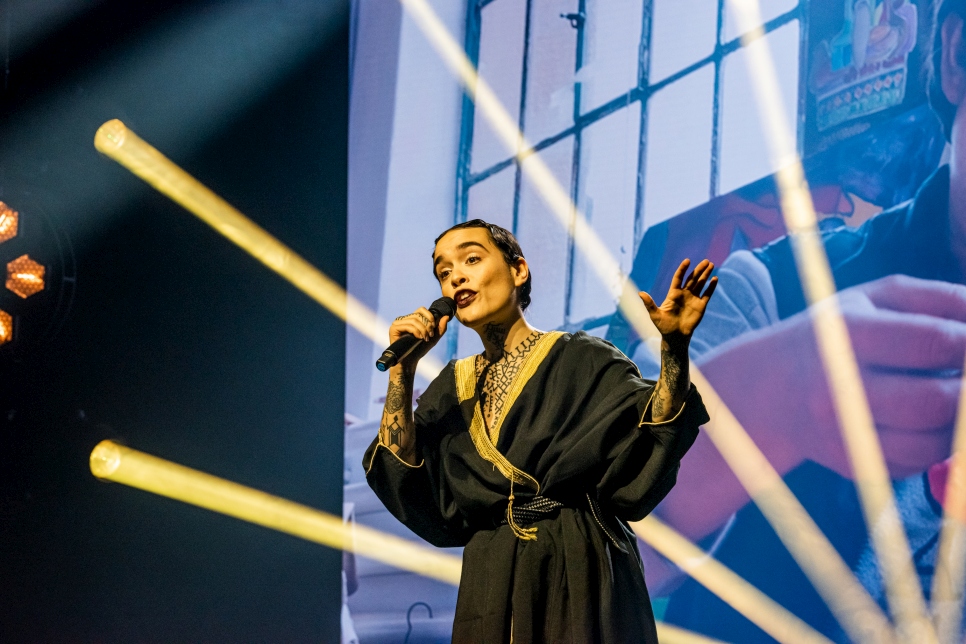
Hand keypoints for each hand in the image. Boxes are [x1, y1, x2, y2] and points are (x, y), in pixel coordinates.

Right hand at [388, 307, 450, 371]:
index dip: (429, 316)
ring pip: (414, 320)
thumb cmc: (419, 350)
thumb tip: (446, 316)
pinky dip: (416, 331)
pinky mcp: (393, 329)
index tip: (433, 327)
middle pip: (418, 314)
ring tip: (425, 338)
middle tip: (430, 335)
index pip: (421, 309)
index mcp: (411, 319)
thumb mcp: (433, 338)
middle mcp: (403, 319)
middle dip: (427, 325)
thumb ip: (440, 328)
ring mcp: (397, 323)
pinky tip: (419, 338)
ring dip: (423, 329)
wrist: (410, 361)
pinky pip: (408, 326)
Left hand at [639, 258, 717, 344]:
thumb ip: (649, 303)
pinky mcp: (700, 306)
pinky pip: (707, 294)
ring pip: (700, 284)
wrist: (675, 337)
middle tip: (705, 261)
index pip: (678, 278)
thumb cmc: (663, 326)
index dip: (683, 269)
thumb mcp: (655, 314)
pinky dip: (711, 287)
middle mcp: (684, 294)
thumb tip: (640, 293)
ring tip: (711, 265)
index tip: (687, 261)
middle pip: (692, 278)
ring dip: (705, 275)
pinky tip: (715, 279)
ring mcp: (693, 299)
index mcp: (673, 294)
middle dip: (699, 270)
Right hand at [699, 274, 965, 478]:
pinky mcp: (853, 466)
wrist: (776, 388)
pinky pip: (917, 464)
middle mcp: (839, 388)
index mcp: (848, 334)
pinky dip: (935, 447)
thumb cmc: (839, 333)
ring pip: (931, 443)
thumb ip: (942, 299)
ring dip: (957, 425)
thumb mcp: (877, 298)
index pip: (934, 341)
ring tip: (952, 399)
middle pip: (934, 402)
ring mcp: (842, 433)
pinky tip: (925, 423)